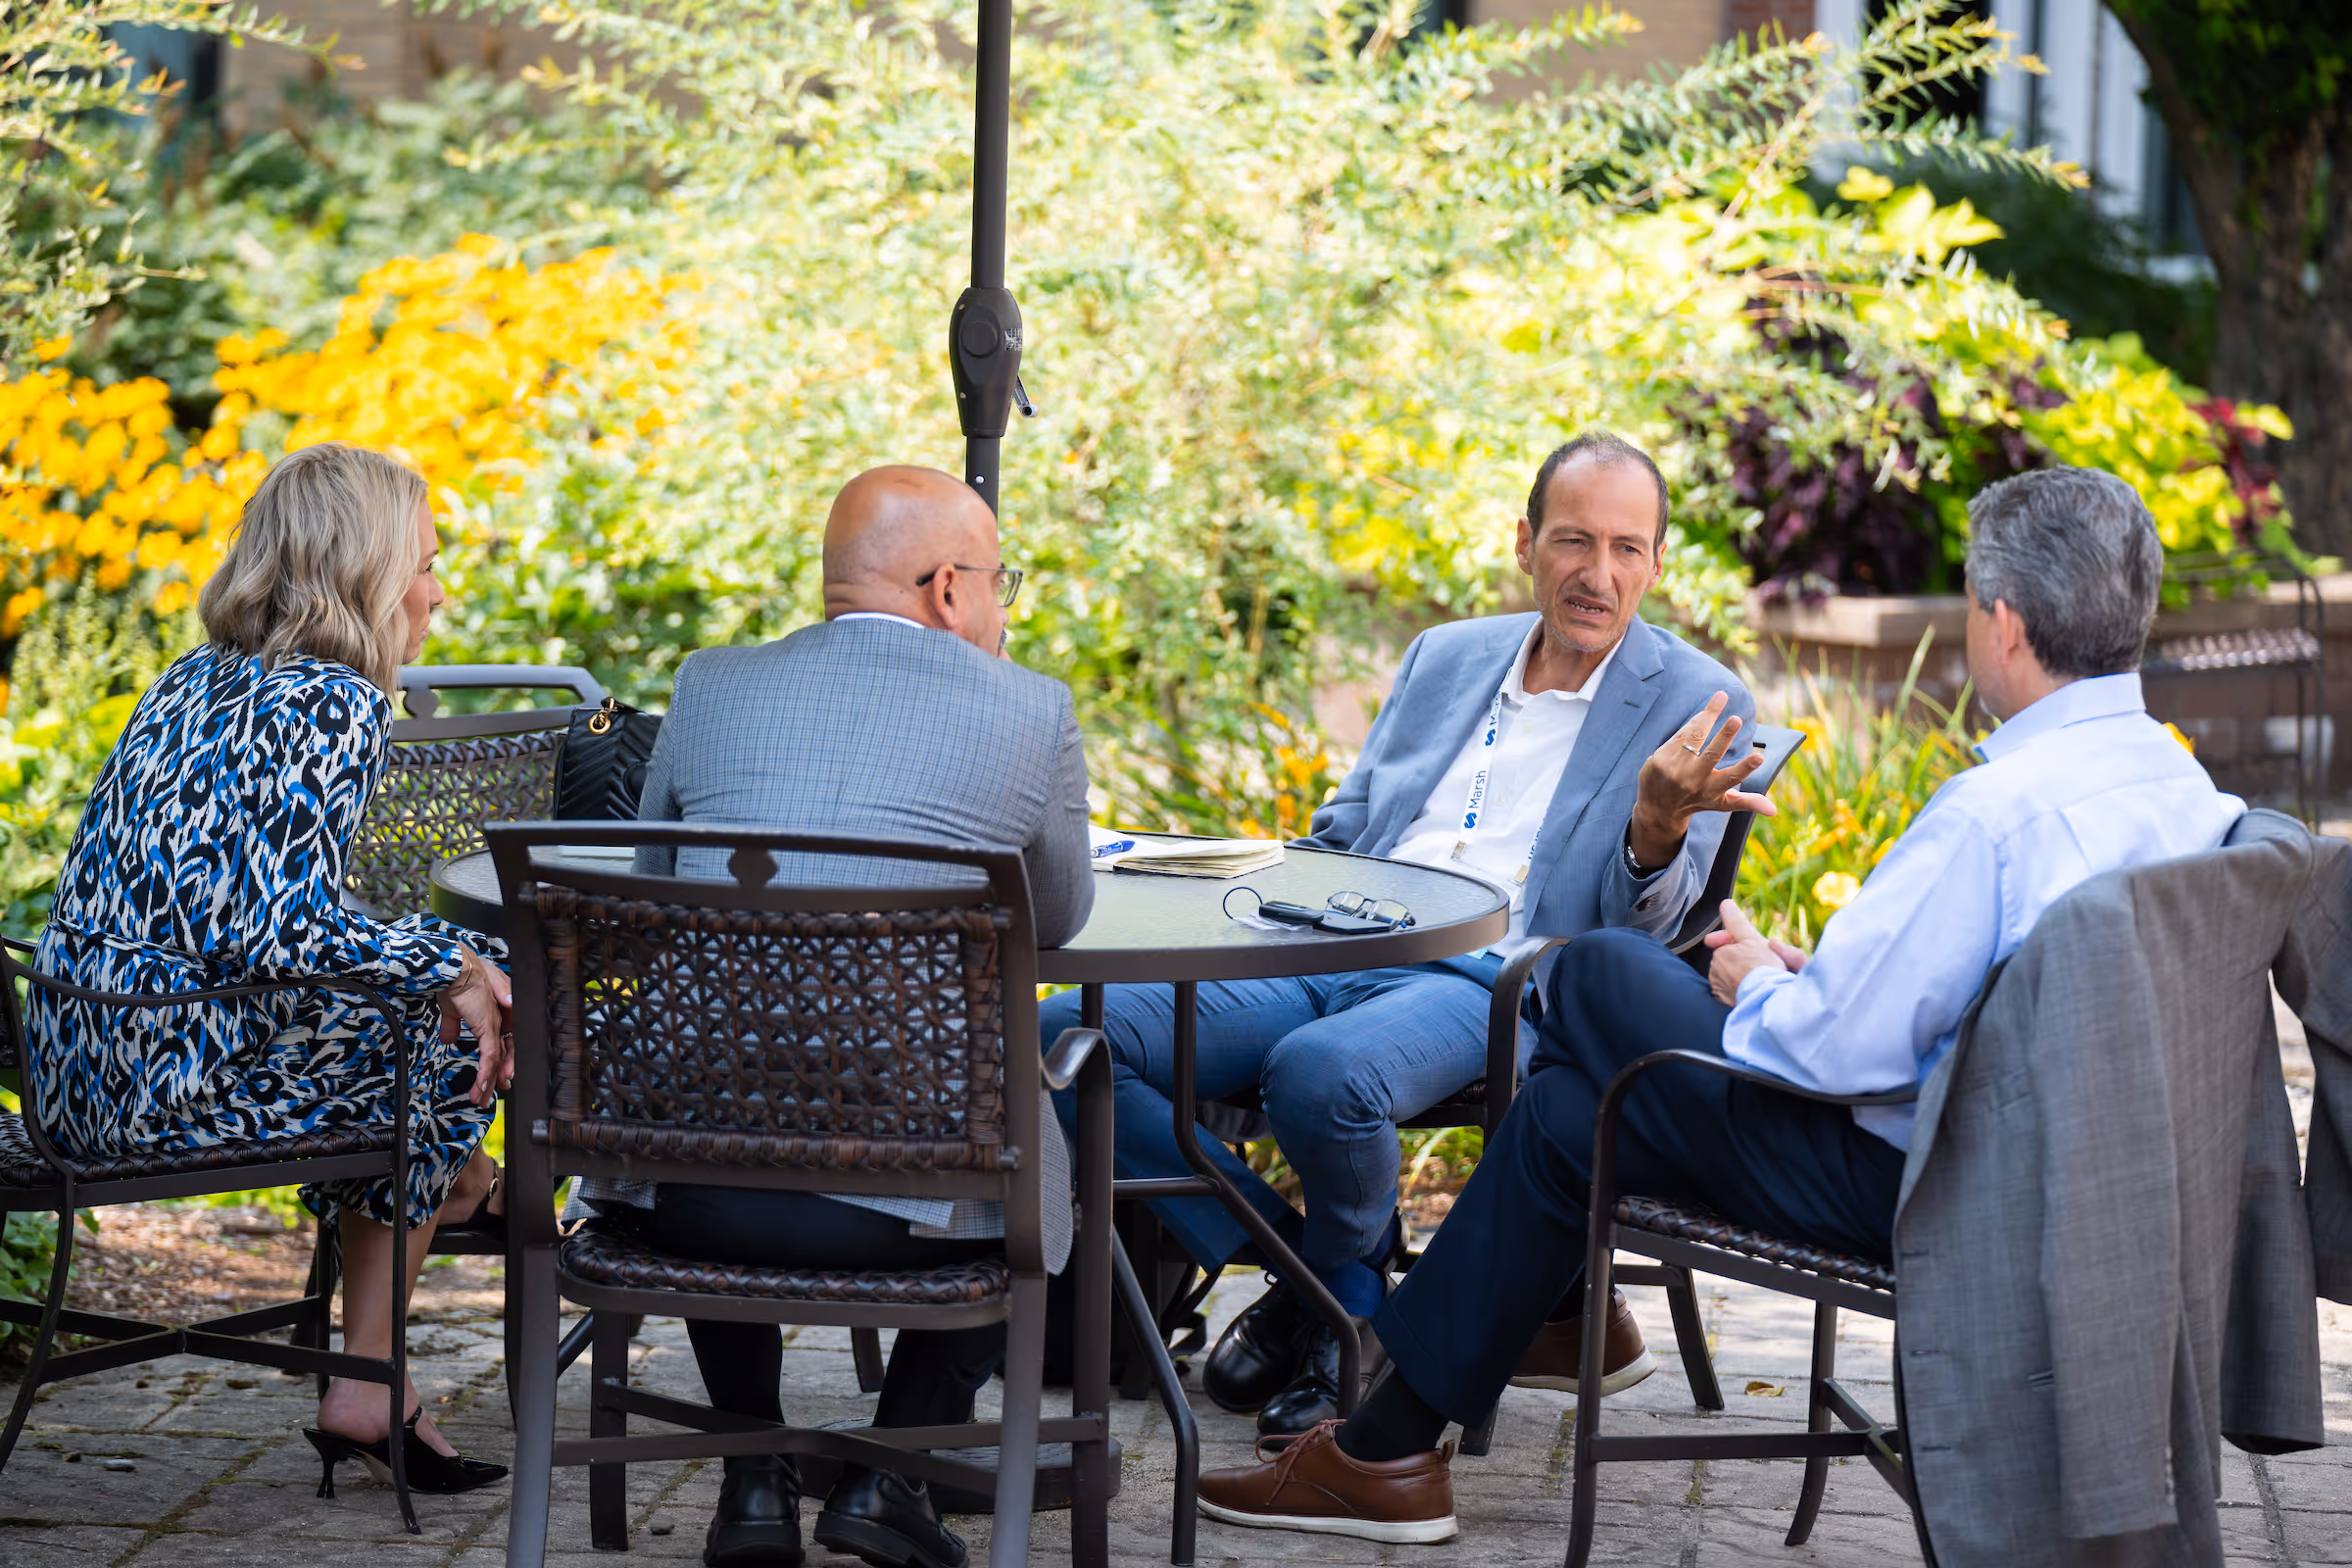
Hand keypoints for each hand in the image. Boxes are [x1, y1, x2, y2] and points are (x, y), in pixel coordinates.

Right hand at [438, 946, 513, 1106]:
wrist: (454, 966)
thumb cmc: (455, 978)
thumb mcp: (452, 1007)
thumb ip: (452, 1024)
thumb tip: (447, 1040)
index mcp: (494, 1014)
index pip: (500, 1043)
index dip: (498, 1062)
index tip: (494, 1078)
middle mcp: (499, 1019)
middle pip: (503, 1054)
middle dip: (498, 1076)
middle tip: (495, 1092)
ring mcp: (495, 1024)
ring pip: (497, 1059)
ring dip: (488, 1082)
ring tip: (481, 1098)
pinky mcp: (487, 1027)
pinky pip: (490, 1056)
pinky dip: (486, 1074)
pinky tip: (481, 1087)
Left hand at [1628, 691, 1776, 867]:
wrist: (1656, 808)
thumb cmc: (1696, 800)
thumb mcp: (1721, 803)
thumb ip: (1747, 802)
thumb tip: (1774, 811)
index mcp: (1712, 791)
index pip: (1731, 779)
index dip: (1746, 768)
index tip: (1760, 757)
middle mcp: (1692, 781)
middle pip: (1711, 755)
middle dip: (1724, 737)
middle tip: (1736, 720)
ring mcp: (1674, 770)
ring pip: (1694, 737)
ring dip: (1708, 715)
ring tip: (1721, 696)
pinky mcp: (1659, 760)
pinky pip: (1680, 735)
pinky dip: (1694, 722)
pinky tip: (1707, 711)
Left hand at [1701, 900, 1793, 1005]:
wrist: (1768, 1000)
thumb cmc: (1762, 968)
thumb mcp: (1751, 939)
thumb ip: (1736, 922)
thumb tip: (1724, 904)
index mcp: (1721, 954)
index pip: (1728, 945)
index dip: (1743, 944)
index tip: (1754, 951)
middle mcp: (1716, 971)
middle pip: (1730, 961)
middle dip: (1743, 961)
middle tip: (1762, 967)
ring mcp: (1719, 989)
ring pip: (1731, 977)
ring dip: (1742, 976)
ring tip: (1759, 980)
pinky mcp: (1724, 1004)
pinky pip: (1731, 993)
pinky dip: (1740, 991)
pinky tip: (1753, 992)